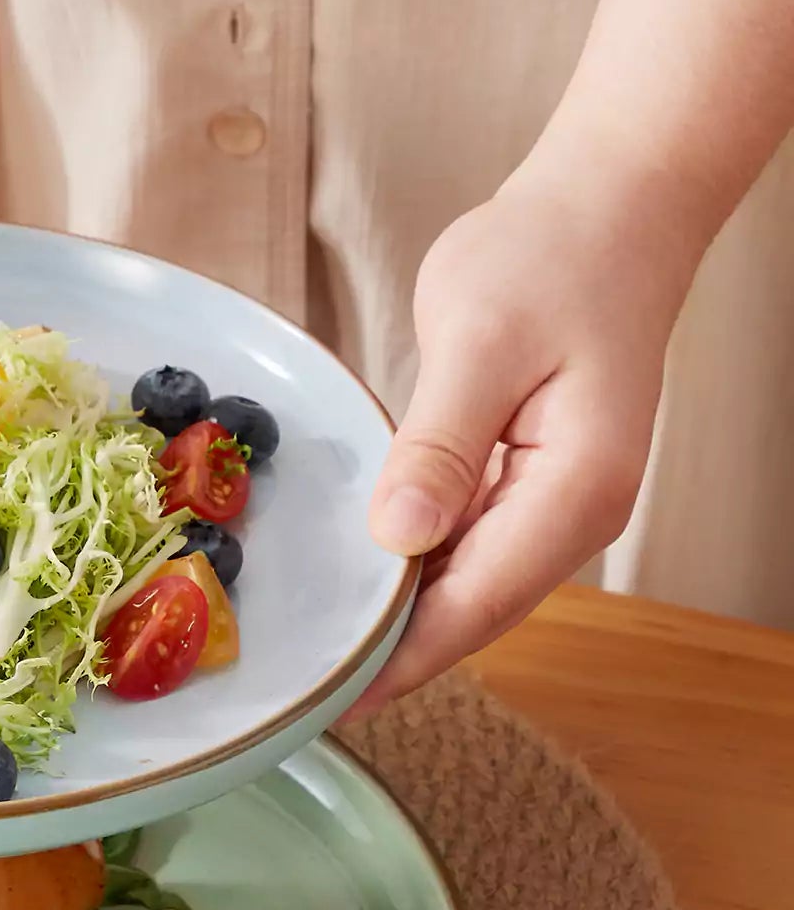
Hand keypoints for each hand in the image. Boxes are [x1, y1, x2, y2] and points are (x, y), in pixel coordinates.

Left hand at [353, 159, 699, 714]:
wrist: (609, 207)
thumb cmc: (549, 257)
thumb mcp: (479, 344)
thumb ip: (439, 448)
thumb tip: (402, 540)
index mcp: (574, 490)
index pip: (475, 605)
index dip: (399, 660)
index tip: (328, 702)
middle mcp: (575, 515)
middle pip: (472, 614)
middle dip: (392, 657)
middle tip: (300, 695)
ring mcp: (556, 504)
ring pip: (467, 589)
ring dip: (398, 622)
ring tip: (316, 655)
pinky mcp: (530, 485)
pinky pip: (466, 552)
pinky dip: (413, 574)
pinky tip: (359, 586)